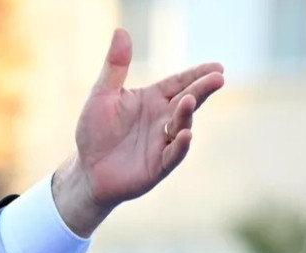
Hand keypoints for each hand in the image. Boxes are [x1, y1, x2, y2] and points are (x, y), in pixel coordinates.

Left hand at [53, 28, 224, 236]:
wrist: (87, 170)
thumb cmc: (95, 131)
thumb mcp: (102, 95)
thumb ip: (115, 66)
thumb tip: (121, 31)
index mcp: (153, 99)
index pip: (179, 83)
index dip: (197, 75)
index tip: (216, 67)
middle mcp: (162, 119)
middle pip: (187, 100)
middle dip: (202, 89)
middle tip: (218, 78)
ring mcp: (163, 142)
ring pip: (181, 125)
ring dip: (186, 113)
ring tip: (189, 100)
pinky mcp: (158, 165)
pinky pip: (173, 154)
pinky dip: (180, 145)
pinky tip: (185, 134)